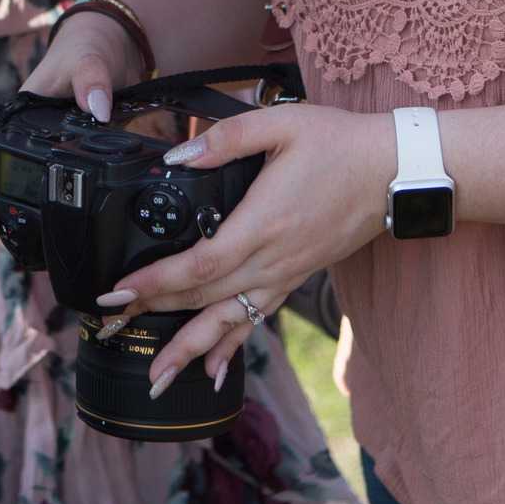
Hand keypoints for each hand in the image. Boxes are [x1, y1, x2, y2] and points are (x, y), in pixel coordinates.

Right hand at [0, 0, 154, 259]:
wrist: (113, 48)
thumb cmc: (89, 50)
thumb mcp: (90, 60)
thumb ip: (92, 80)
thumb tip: (97, 108)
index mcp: (14, 122)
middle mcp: (23, 143)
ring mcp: (43, 155)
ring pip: (18, 197)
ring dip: (16, 227)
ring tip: (25, 260)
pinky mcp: (68, 162)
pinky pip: (51, 193)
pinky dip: (50, 218)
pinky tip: (59, 242)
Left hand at [91, 104, 393, 397]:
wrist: (395, 171)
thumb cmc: (340, 143)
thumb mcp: (281, 123)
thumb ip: (226, 138)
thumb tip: (179, 155)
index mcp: (262, 223)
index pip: (198, 266)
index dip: (155, 282)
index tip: (117, 292)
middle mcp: (272, 259)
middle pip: (203, 300)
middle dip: (154, 316)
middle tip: (109, 330)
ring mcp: (285, 274)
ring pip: (229, 321)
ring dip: (189, 351)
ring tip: (156, 380)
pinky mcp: (295, 277)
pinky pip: (256, 320)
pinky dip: (231, 346)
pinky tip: (212, 370)